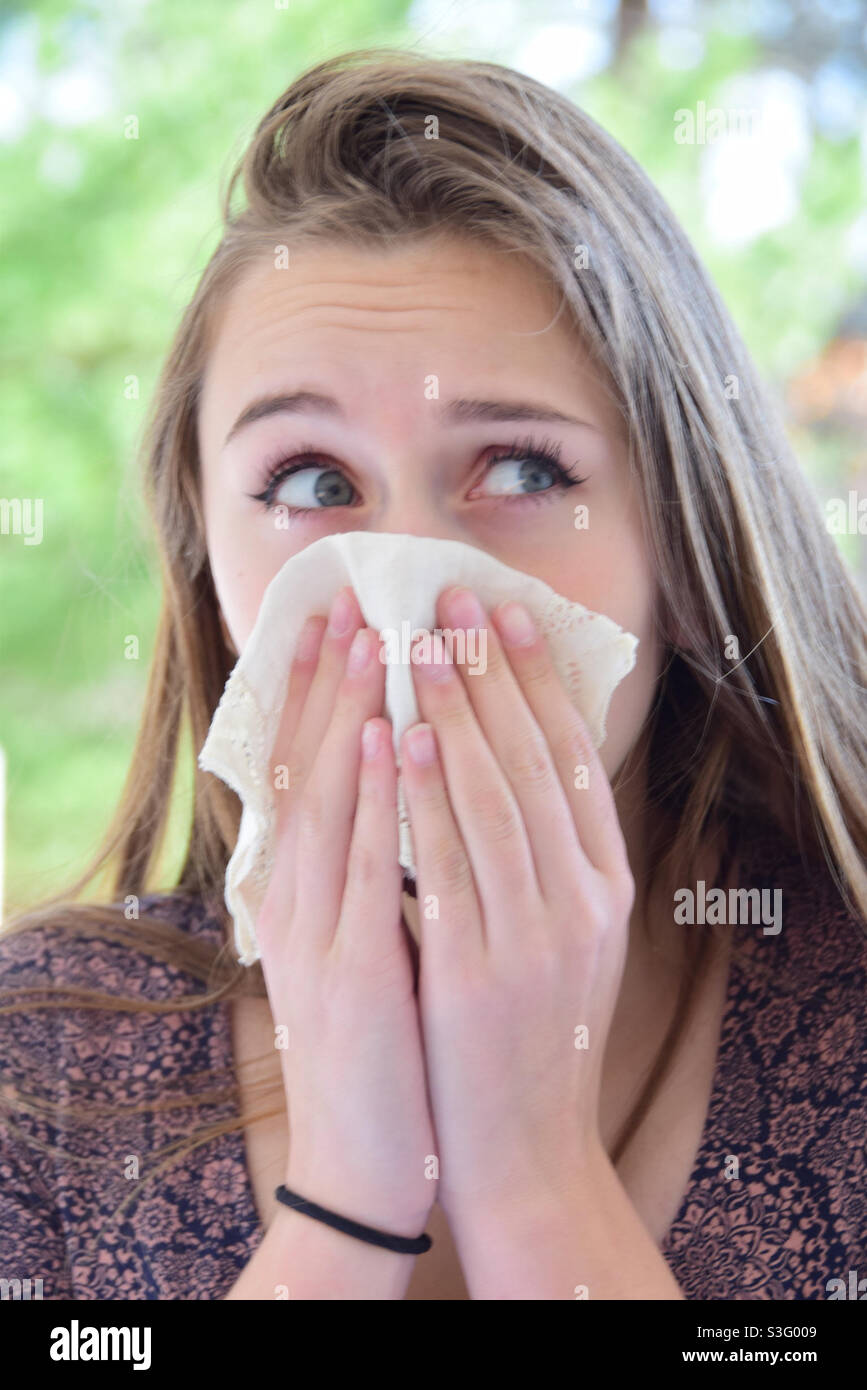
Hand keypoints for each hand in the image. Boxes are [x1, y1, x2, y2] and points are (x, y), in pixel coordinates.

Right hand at [255, 586, 436, 1237]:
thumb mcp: (364, 940)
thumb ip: (371, 868)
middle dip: (331, 676)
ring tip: (374, 633)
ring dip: (354, 710)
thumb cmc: (380, 1038)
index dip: (313, 688)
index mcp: (300, 888)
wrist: (367, 1155)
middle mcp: (295, 898)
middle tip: (352, 595)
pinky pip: (370, 866)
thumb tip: (405, 789)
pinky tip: (397, 736)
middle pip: (308, 765)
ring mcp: (317, 932)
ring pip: (333, 798)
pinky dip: (381, 796)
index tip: (336, 616)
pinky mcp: (351, 971)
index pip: (302, 766)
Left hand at [399, 587, 634, 1222]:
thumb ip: (544, 854)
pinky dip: (426, 790)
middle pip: (536, 758)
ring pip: (496, 794)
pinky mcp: (483, 969)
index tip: (502, 613)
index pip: (573, 755)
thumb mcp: (562, 935)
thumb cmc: (533, 1032)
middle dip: (490, 671)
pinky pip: (450, 859)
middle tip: (450, 599)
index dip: (537, 678)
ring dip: (455, 709)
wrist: (524, 1148)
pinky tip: (403, 734)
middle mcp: (584, 896)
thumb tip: (501, 757)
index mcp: (606, 882)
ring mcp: (538, 932)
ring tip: (418, 642)